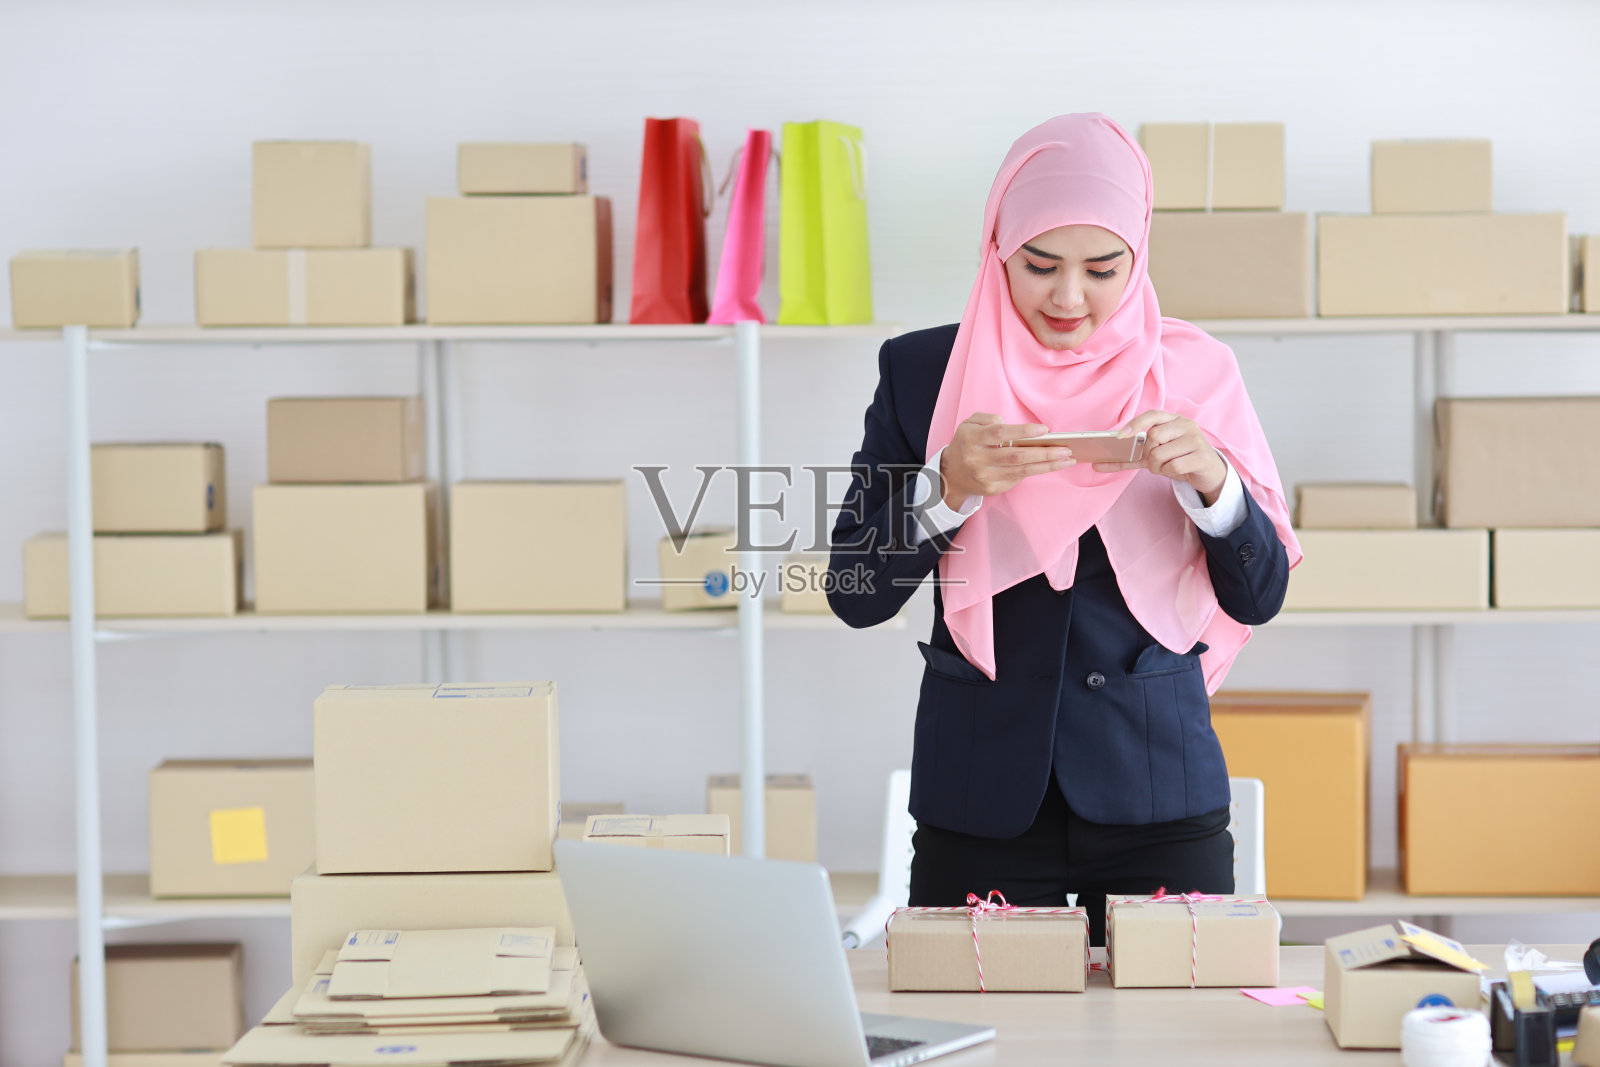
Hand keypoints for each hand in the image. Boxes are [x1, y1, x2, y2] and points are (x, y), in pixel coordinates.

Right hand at [938, 413, 1075, 507]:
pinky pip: (1018, 478)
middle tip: (1065, 449)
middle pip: (1016, 456)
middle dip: (1044, 452)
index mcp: (972, 439)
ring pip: (1022, 470)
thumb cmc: (966, 444)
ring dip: (1047, 465)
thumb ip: (988, 419)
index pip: (1000, 434)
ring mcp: (986, 476)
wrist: (951, 474)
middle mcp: (978, 459)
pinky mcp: (992, 488)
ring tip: (1066, 459)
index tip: (1044, 430)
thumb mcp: (969, 424)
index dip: (1023, 432)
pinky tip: (1051, 466)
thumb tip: (1013, 427)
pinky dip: (1036, 471)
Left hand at [1092, 410, 1226, 504]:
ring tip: (1168, 467)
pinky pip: (1173, 467)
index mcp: (1174, 420)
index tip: (1119, 436)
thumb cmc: (1180, 458)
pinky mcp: (1202, 456)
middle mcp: (1186, 425)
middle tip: (1155, 462)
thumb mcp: (1157, 452)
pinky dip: (1169, 473)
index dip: (1135, 424)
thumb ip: (1134, 453)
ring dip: (1158, 467)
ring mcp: (1196, 439)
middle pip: (1153, 437)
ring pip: (1161, 454)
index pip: (1152, 415)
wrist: (1209, 472)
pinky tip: (1179, 471)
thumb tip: (1098, 463)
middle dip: (1149, 455)